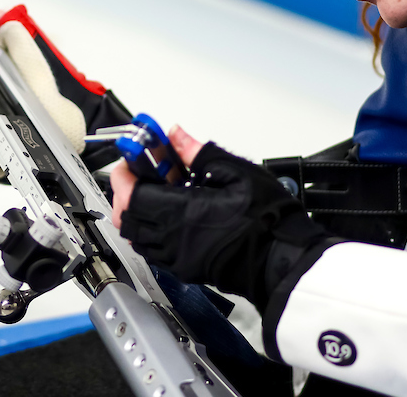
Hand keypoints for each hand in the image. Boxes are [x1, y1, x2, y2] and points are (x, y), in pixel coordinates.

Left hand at [114, 128, 328, 311]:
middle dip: (124, 195)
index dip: (125, 177)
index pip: (132, 196)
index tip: (130, 162)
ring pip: (136, 238)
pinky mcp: (186, 269)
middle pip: (127, 219)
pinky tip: (165, 219)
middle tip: (137, 176)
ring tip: (150, 196)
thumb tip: (178, 136)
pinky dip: (148, 234)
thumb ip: (200, 154)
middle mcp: (174, 238)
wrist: (282, 259)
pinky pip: (152, 252)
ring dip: (135, 215)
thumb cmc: (268, 220)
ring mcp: (178, 257)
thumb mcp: (238, 173)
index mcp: (183, 213)